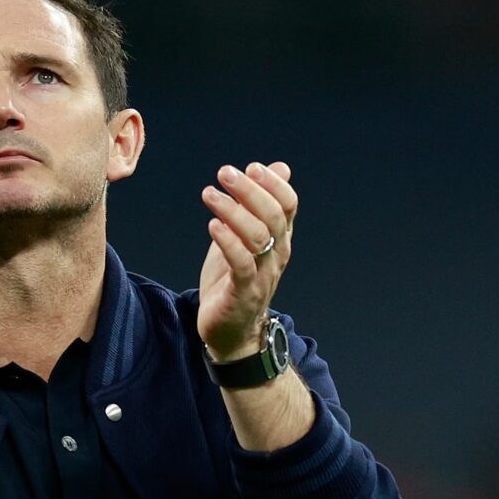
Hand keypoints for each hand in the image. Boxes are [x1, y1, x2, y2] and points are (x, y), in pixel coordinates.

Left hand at [197, 162, 296, 360]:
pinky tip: (212, 226)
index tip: (250, 167)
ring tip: (209, 194)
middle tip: (225, 173)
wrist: (231, 331)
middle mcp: (277, 254)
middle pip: (273, 215)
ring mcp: (263, 274)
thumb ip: (259, 203)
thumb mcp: (246, 236)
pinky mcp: (244, 292)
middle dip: (250, 190)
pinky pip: (241, 263)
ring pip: (257, 236)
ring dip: (232, 211)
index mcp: (279, 238)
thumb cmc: (235, 279)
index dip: (273, 184)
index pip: (288, 204)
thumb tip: (279, 167)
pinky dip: (228, 242)